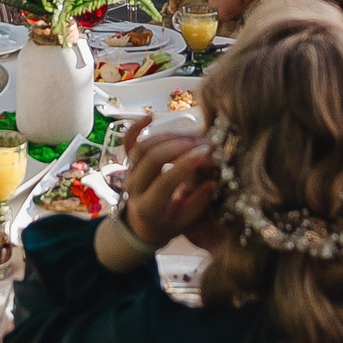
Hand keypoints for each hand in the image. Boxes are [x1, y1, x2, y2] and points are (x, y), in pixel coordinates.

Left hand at [120, 127, 218, 246]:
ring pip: (142, 148)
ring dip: (167, 137)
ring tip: (191, 136)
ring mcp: (128, 173)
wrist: (142, 226)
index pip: (165, 181)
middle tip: (202, 142)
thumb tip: (215, 179)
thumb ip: (200, 201)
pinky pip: (127, 142)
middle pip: (151, 159)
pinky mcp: (128, 163)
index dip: (186, 165)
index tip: (207, 153)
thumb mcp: (186, 221)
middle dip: (179, 147)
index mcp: (148, 208)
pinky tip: (152, 116)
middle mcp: (134, 188)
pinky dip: (137, 127)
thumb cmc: (168, 224)